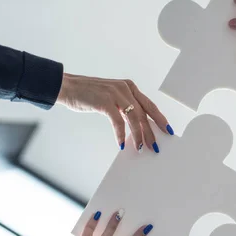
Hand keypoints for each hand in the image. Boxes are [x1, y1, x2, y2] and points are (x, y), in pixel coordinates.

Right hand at [57, 73, 173, 151]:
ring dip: (138, 135)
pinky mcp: (105, 101)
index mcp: (129, 87)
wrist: (68, 87)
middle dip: (151, 131)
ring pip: (134, 118)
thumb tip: (138, 125)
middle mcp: (125, 89)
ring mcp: (116, 94)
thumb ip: (125, 106)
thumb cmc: (89, 94)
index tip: (167, 130)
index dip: (159, 118)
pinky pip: (118, 121)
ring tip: (140, 148)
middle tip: (156, 145)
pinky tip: (122, 144)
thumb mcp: (112, 97)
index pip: (149, 105)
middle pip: (144, 113)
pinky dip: (121, 134)